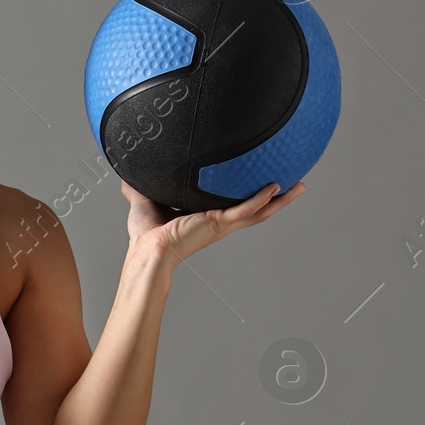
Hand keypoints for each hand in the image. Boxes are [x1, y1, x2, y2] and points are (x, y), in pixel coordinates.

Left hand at [123, 179, 305, 264]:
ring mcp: (221, 223)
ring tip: (299, 185)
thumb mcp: (143, 202)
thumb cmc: (146, 234)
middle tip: (297, 184)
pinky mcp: (217, 223)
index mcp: (207, 218)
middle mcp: (219, 222)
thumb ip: (137, 188)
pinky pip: (245, 210)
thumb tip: (126, 174)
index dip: (252, 196)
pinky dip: (260, 199)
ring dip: (280, 199)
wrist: (146, 250)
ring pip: (259, 210)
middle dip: (278, 199)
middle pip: (257, 209)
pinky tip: (274, 188)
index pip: (235, 206)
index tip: (265, 184)